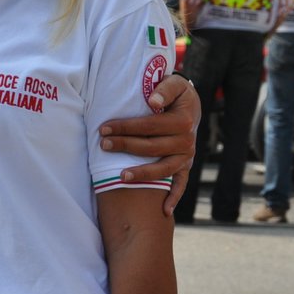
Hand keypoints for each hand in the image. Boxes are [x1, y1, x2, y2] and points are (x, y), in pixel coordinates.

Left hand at [98, 73, 198, 215]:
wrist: (190, 104)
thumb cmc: (175, 92)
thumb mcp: (174, 83)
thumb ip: (165, 88)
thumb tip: (153, 101)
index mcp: (182, 121)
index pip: (150, 126)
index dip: (126, 127)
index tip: (104, 128)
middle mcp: (187, 141)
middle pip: (152, 147)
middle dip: (125, 146)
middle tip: (103, 145)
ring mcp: (186, 156)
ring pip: (164, 169)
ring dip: (142, 174)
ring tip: (120, 177)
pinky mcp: (185, 166)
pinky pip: (181, 184)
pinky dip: (174, 197)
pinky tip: (164, 211)